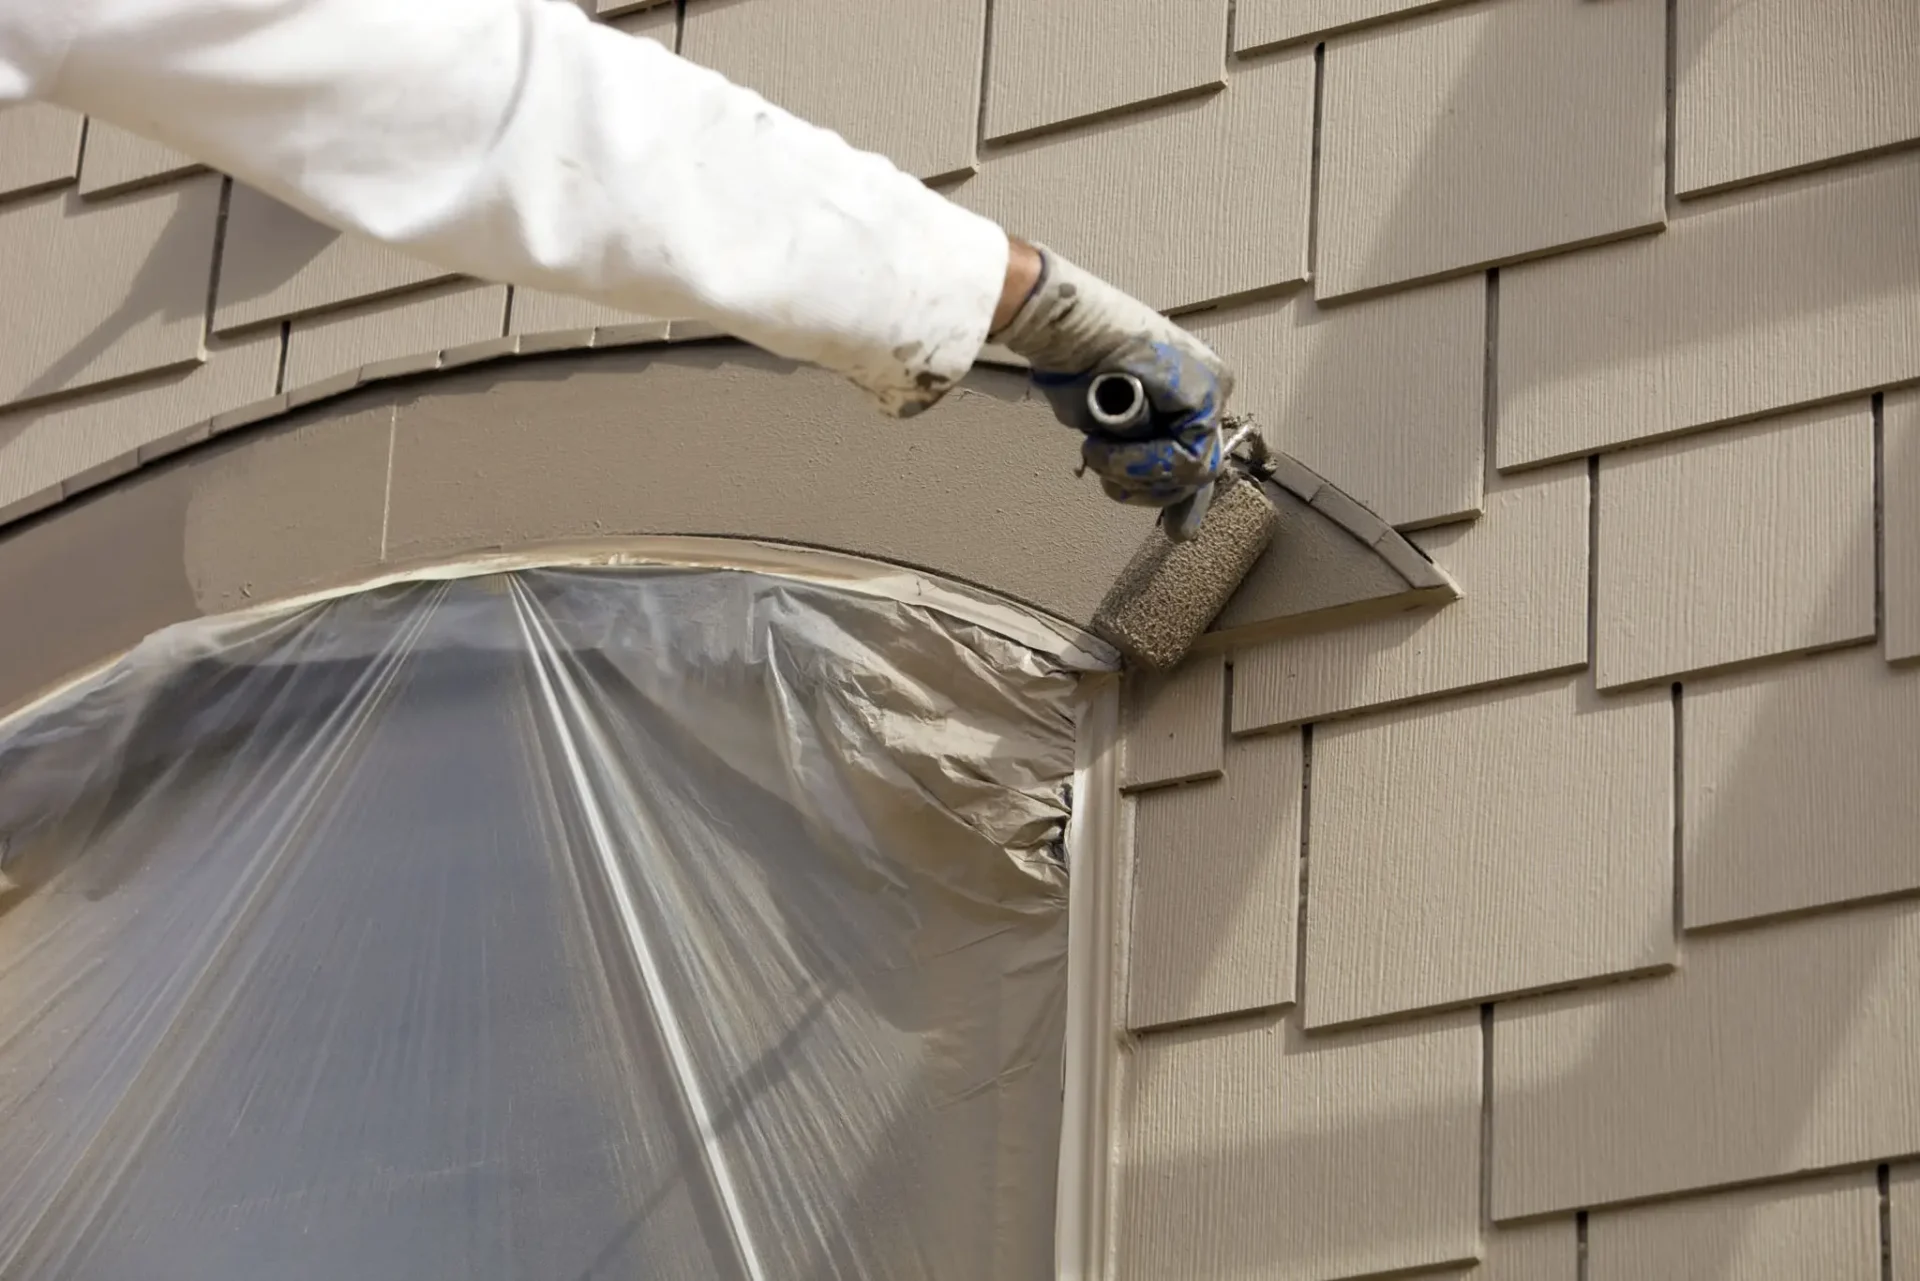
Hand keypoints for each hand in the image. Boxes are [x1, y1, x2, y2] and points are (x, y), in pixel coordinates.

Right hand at [990, 243, 1235, 514]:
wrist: (1063, 330)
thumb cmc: (1072, 367)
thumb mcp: (1107, 429)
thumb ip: (1141, 468)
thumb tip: (1180, 529)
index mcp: (1187, 400)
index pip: (1197, 464)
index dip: (1185, 504)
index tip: (1177, 532)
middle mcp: (1206, 394)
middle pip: (1195, 475)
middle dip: (1147, 488)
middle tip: (1106, 472)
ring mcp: (1211, 389)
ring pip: (1191, 470)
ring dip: (1134, 472)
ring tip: (1097, 450)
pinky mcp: (1206, 390)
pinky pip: (1184, 454)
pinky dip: (1140, 462)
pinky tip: (1105, 445)